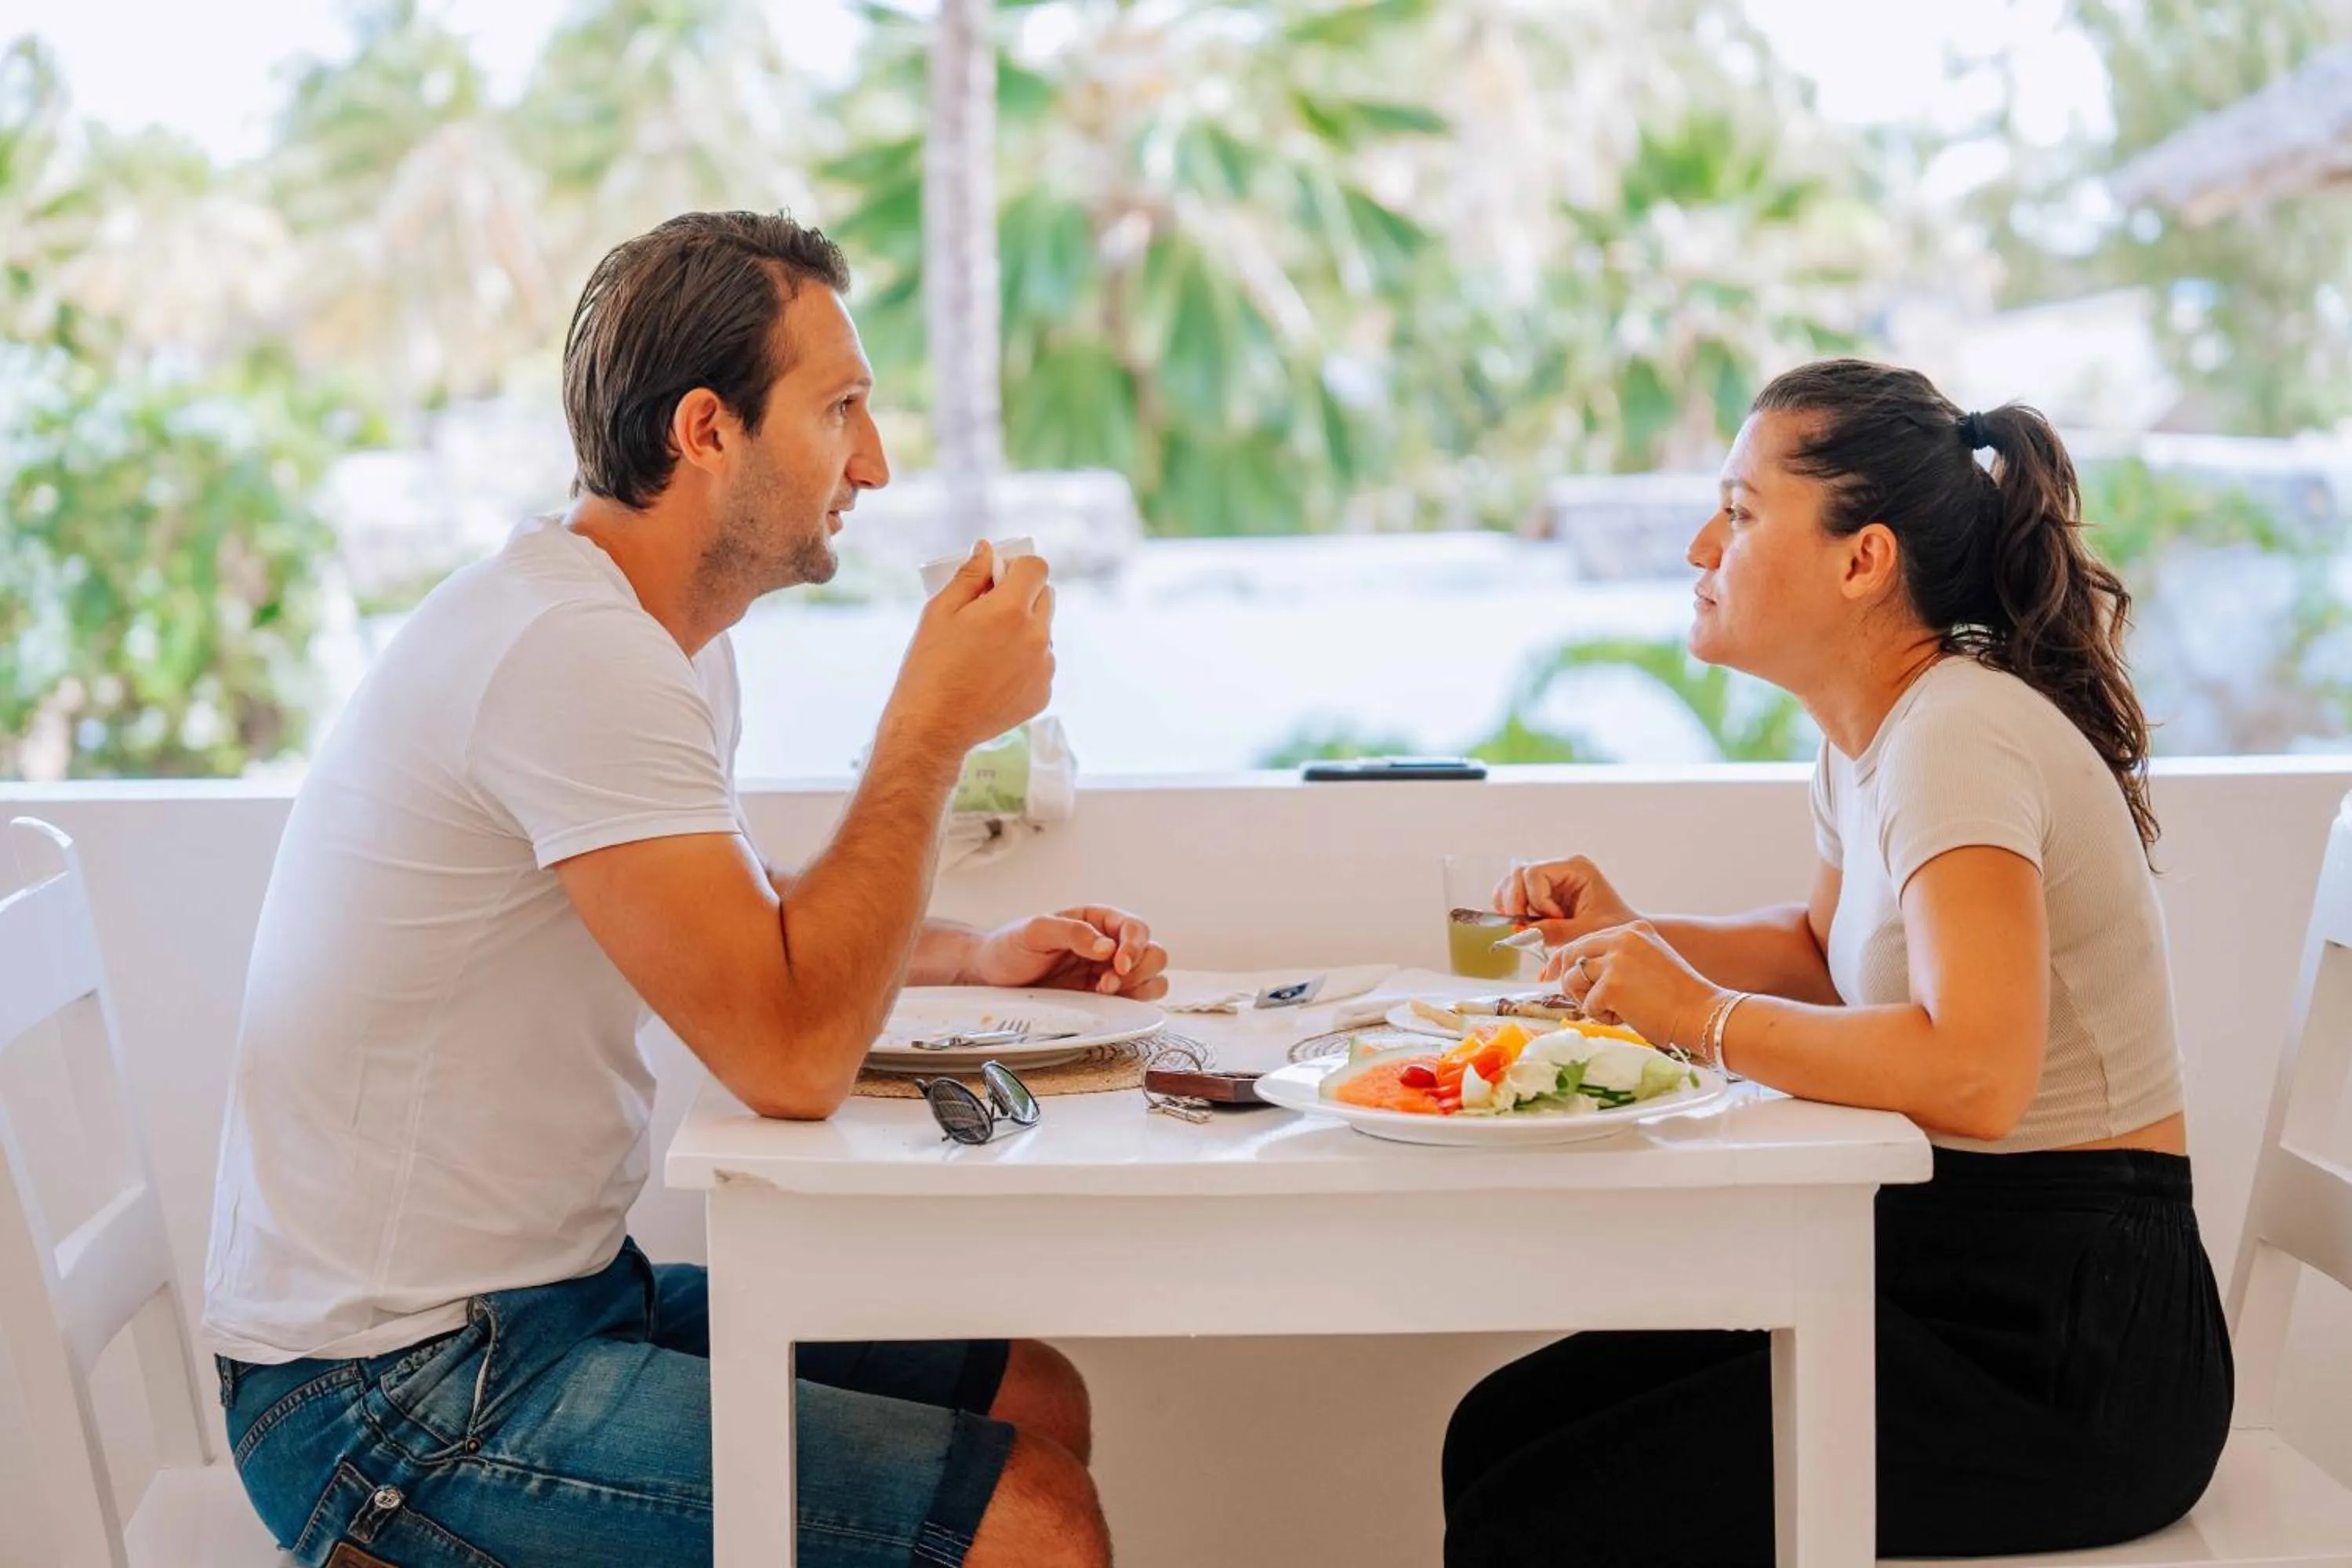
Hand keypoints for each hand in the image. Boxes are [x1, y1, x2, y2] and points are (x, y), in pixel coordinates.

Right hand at [884, 542, 1055, 752]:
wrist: (933, 726)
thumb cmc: (930, 666)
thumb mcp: (940, 611)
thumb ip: (970, 575)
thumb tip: (988, 549)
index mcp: (1012, 609)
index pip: (1037, 567)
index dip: (1017, 567)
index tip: (998, 579)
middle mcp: (1037, 636)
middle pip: (1046, 596)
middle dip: (1023, 595)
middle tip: (989, 612)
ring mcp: (1044, 667)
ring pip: (1043, 632)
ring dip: (1024, 630)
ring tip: (987, 651)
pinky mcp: (1043, 693)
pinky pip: (1040, 664)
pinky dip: (1023, 663)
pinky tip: (992, 675)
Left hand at [964, 905, 1169, 998]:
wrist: (990, 975)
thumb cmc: (1010, 947)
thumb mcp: (1034, 931)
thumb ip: (1070, 932)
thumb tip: (1104, 946)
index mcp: (1097, 921)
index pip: (1135, 928)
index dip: (1135, 945)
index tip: (1118, 964)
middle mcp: (1110, 945)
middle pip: (1153, 953)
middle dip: (1138, 970)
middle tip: (1105, 984)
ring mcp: (1109, 972)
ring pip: (1153, 978)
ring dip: (1139, 988)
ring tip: (1103, 993)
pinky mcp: (1104, 997)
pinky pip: (1137, 999)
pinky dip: (1134, 1003)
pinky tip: (1107, 1003)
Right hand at [1497, 855, 1638, 944]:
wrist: (1624, 930)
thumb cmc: (1613, 926)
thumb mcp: (1588, 931)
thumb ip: (1557, 931)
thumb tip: (1522, 932)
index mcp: (1576, 867)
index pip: (1535, 873)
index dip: (1537, 900)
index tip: (1555, 920)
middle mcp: (1560, 867)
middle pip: (1518, 874)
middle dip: (1517, 903)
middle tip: (1528, 927)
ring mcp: (1549, 877)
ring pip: (1511, 882)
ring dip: (1512, 906)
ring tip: (1526, 926)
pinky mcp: (1542, 890)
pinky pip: (1514, 892)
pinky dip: (1512, 908)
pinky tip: (1523, 923)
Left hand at [1542, 921, 1714, 1050]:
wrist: (1702, 1013)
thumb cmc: (1677, 998)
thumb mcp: (1646, 962)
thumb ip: (1616, 959)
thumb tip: (1577, 971)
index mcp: (1632, 929)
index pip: (1584, 940)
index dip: (1566, 960)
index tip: (1551, 974)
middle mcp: (1622, 938)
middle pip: (1572, 955)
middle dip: (1570, 981)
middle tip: (1585, 1000)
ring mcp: (1616, 960)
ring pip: (1573, 980)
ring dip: (1587, 1001)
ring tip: (1616, 1009)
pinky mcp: (1612, 985)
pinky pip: (1588, 1005)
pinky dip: (1603, 1017)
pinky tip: (1627, 1017)